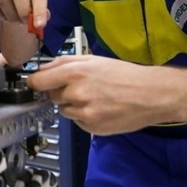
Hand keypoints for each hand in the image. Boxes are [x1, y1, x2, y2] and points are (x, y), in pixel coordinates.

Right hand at [0, 0, 48, 27]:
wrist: (16, 1)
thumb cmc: (30, 3)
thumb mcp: (40, 8)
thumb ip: (42, 14)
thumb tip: (38, 23)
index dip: (39, 11)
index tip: (39, 25)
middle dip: (23, 11)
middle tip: (26, 22)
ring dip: (11, 15)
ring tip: (16, 20)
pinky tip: (6, 17)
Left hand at [27, 55, 168, 134]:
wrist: (150, 94)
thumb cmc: (123, 74)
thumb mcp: (92, 59)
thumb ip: (64, 63)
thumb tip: (41, 70)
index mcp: (74, 72)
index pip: (37, 81)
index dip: (36, 82)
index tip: (37, 83)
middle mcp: (76, 93)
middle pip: (51, 96)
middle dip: (60, 91)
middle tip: (81, 87)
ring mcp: (83, 112)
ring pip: (63, 109)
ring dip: (72, 104)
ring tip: (94, 97)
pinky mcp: (91, 128)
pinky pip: (77, 121)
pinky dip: (84, 116)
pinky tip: (100, 108)